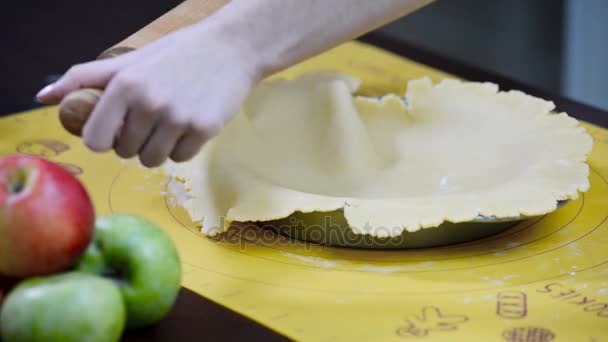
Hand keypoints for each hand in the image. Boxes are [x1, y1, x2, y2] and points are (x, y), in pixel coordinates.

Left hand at [37, 23, 260, 166]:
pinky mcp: (204, 129)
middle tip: (153, 119)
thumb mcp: (129, 61)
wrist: (231, 48)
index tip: (119, 129)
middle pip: (126, 153)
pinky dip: (184, 148)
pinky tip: (191, 125)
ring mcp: (178, 118)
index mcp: (124, 85)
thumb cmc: (177, 54)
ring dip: (159, 148)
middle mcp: (148, 103)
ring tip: (171, 124)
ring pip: (153, 160)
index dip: (106, 139)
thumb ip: (84, 78)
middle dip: (136, 142)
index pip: (96, 140)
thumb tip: (43, 97)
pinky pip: (182, 158)